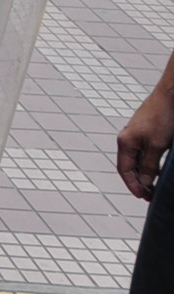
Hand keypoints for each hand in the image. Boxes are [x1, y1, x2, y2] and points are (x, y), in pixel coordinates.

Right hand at [117, 84, 173, 199]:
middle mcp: (128, 139)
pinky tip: (158, 169)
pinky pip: (145, 153)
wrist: (170, 96)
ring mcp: (137, 135)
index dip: (133, 185)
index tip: (142, 197)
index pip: (124, 170)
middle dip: (138, 182)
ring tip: (154, 186)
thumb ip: (149, 165)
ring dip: (144, 174)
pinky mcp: (147, 132)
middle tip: (149, 195)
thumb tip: (144, 182)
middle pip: (129, 166)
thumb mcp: (156, 146)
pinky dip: (150, 164)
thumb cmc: (162, 117)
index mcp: (125, 142)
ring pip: (138, 160)